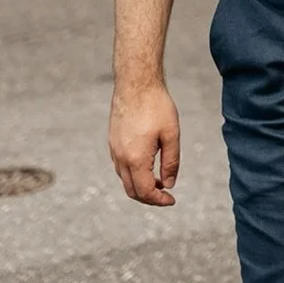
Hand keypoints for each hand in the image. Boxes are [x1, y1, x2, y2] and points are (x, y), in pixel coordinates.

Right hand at [109, 83, 181, 204]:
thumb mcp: (171, 134)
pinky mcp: (112, 141)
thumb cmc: (156, 105)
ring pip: (124, 179)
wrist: (136, 82)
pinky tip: (147, 165)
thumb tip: (170, 184)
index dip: (159, 200)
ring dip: (140, 185)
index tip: (171, 200)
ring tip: (159, 180)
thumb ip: (171, 162)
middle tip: (166, 194)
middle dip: (149, 197)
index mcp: (136, 159)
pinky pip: (120, 167)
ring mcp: (114, 149)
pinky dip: (133, 174)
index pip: (145, 191)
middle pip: (132, 190)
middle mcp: (121, 158)